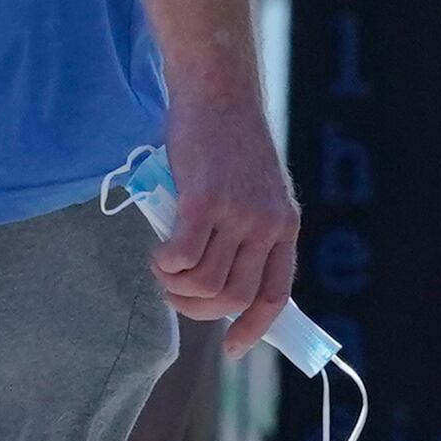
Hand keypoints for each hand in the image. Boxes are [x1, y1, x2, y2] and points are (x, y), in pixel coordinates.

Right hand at [153, 95, 300, 354]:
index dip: (254, 327)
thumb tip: (212, 275)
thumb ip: (242, 229)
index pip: (275, 293)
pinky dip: (164, 265)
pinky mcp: (203, 202)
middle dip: (197, 308)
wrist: (218, 94)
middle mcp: (267, 224)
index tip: (231, 347)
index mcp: (284, 224)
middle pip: (233, 295)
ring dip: (176, 287)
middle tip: (174, 294)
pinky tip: (157, 253)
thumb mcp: (251, 190)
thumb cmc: (225, 142)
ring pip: (206, 282)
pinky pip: (181, 257)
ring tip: (162, 271)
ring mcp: (237, 214)